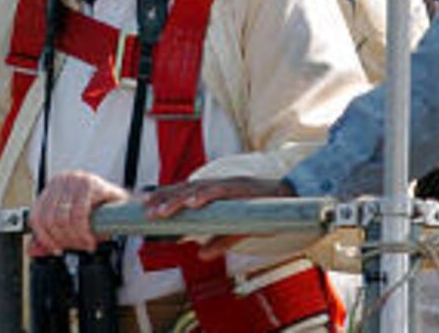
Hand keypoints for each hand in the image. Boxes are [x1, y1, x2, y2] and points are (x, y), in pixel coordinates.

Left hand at [28, 171, 128, 256]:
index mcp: (52, 189)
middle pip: (50, 219)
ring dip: (75, 238)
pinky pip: (80, 213)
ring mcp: (76, 180)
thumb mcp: (71, 225)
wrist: (123, 203)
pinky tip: (90, 239)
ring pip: (63, 218)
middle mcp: (61, 181)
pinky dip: (83, 232)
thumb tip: (32, 250)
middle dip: (64, 240)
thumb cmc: (98, 212)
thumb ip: (51, 238)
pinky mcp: (91, 184)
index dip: (44, 238)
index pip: (36, 215)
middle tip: (77, 246)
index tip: (56, 249)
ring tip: (85, 243)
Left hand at [143, 177, 295, 259]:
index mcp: (214, 192)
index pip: (183, 192)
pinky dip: (206, 196)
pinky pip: (220, 191)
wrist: (293, 197)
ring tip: (162, 211)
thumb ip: (220, 240)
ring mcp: (228, 184)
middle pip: (184, 189)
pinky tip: (193, 203)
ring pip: (197, 190)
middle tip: (146, 210)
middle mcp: (217, 185)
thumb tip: (202, 254)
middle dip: (163, 199)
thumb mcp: (238, 229)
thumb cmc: (264, 211)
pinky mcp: (241, 188)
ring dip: (178, 200)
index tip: (145, 204)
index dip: (164, 197)